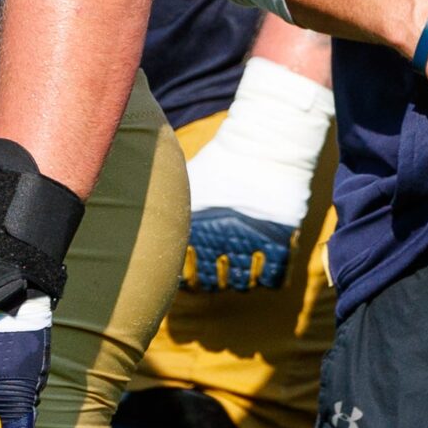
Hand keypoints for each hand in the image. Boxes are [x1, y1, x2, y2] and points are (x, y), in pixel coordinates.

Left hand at [179, 54, 330, 291]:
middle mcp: (223, 240)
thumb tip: (146, 212)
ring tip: (240, 276)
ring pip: (243, 283)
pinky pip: (273, 275)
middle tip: (217, 277)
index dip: (191, 281)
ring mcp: (253, 241)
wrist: (264, 144)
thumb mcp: (192, 181)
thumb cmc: (223, 160)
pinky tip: (263, 272)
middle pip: (216, 282)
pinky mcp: (280, 239)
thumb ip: (174, 202)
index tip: (195, 279)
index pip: (189, 274)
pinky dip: (267, 278)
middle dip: (215, 282)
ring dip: (241, 282)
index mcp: (200, 229)